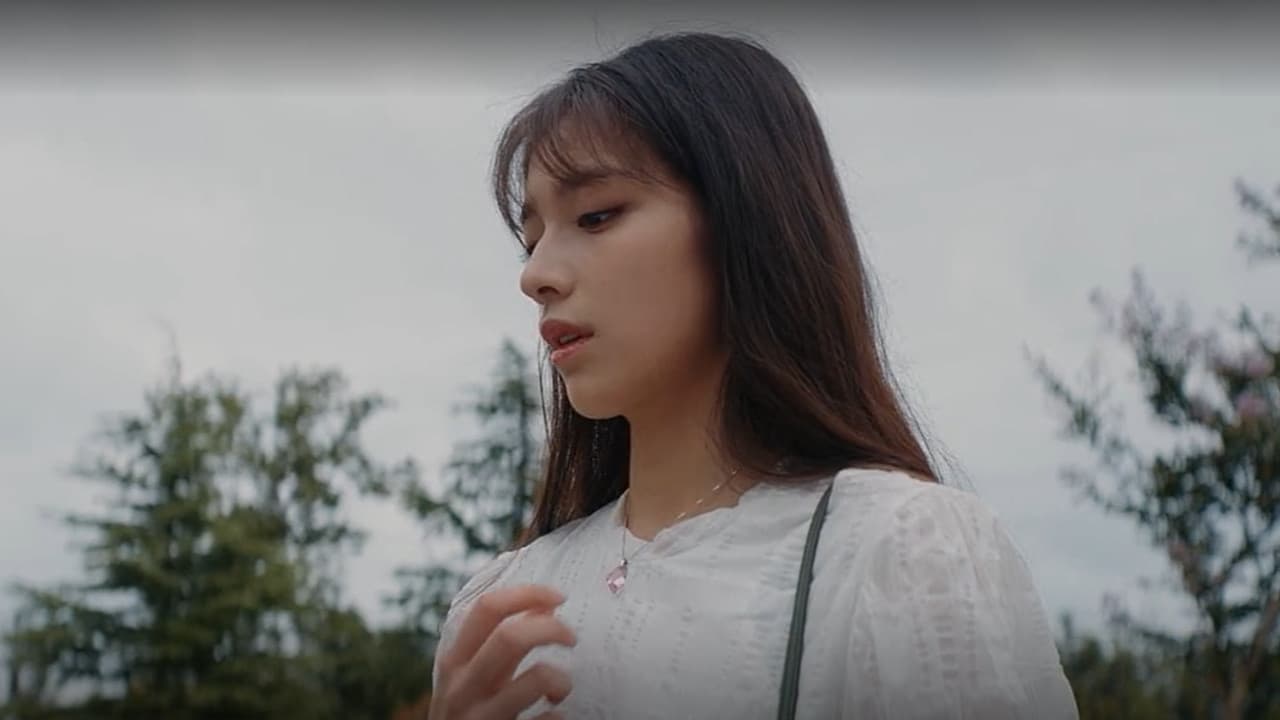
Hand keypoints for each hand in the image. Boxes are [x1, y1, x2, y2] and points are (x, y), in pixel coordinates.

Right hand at [429, 584, 575, 719]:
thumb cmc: (468, 712)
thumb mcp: (472, 675)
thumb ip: (501, 644)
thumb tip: (545, 606)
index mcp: (454, 660)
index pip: (487, 608)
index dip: (527, 593)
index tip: (558, 596)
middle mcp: (462, 686)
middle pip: (510, 637)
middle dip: (552, 629)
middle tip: (572, 637)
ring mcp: (479, 717)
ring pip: (534, 678)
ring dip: (560, 678)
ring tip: (561, 689)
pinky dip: (557, 717)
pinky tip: (556, 718)